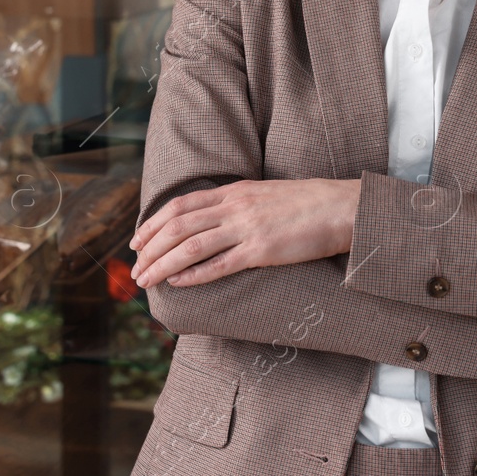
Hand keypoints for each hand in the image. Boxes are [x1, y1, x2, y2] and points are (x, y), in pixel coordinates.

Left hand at [128, 178, 362, 289]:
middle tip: (135, 268)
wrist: (341, 208)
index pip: (180, 205)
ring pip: (190, 246)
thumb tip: (213, 219)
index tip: (136, 241)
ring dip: (162, 265)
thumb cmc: (307, 204)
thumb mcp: (265, 195)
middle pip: (177, 227)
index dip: (152, 223)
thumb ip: (238, 204)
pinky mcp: (262, 251)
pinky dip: (193, 275)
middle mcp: (235, 207)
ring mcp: (247, 228)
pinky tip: (178, 284)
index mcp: (234, 192)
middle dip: (150, 249)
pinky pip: (219, 265)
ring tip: (146, 281)